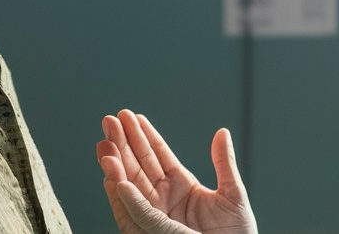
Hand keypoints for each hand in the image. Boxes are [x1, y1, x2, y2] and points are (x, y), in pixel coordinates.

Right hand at [96, 109, 256, 233]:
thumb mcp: (233, 195)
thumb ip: (223, 164)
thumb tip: (222, 132)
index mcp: (182, 185)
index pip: (158, 154)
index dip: (144, 135)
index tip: (131, 116)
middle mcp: (164, 197)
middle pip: (138, 165)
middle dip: (123, 143)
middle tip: (110, 120)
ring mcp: (157, 214)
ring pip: (130, 185)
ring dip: (116, 165)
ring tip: (105, 144)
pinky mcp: (154, 233)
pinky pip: (134, 213)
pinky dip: (123, 196)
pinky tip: (114, 177)